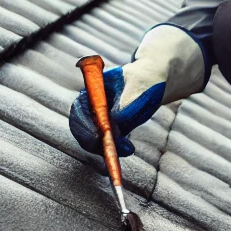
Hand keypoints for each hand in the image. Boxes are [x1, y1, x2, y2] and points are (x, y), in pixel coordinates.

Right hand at [68, 24, 205, 155]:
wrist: (151, 83)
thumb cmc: (145, 80)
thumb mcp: (140, 86)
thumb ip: (128, 101)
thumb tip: (115, 121)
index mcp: (92, 89)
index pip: (79, 109)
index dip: (85, 124)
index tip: (101, 135)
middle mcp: (89, 104)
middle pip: (79, 128)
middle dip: (94, 142)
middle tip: (113, 150)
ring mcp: (96, 118)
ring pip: (90, 140)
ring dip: (106, 148)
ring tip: (129, 148)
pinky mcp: (106, 129)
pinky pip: (102, 144)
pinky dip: (113, 150)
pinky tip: (128, 148)